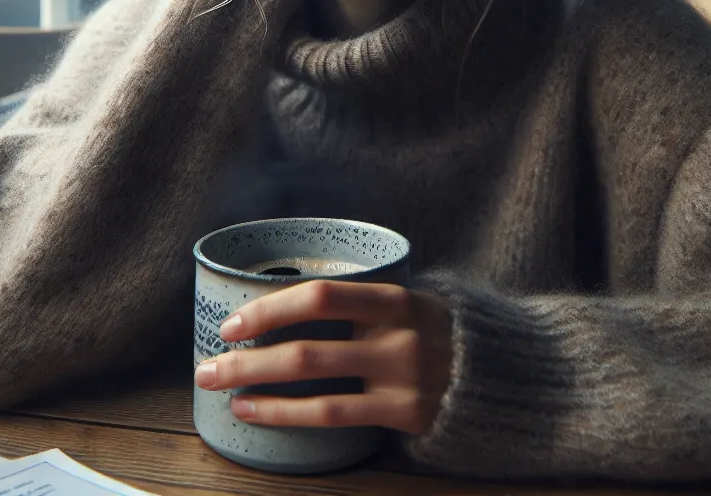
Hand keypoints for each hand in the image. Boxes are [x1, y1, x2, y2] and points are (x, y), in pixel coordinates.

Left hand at [193, 280, 452, 434]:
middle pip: (306, 345)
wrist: (504, 377)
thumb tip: (282, 298)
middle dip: (246, 355)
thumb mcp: (409, 303)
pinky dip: (285, 413)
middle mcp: (399, 336)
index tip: (231, 322)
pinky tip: (254, 412)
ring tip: (220, 388)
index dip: (270, 307)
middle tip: (206, 365)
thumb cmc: (438, 334)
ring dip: (256, 384)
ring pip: (313, 383)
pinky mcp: (404, 414)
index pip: (321, 294)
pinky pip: (332, 416)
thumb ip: (361, 301)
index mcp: (396, 298)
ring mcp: (402, 378)